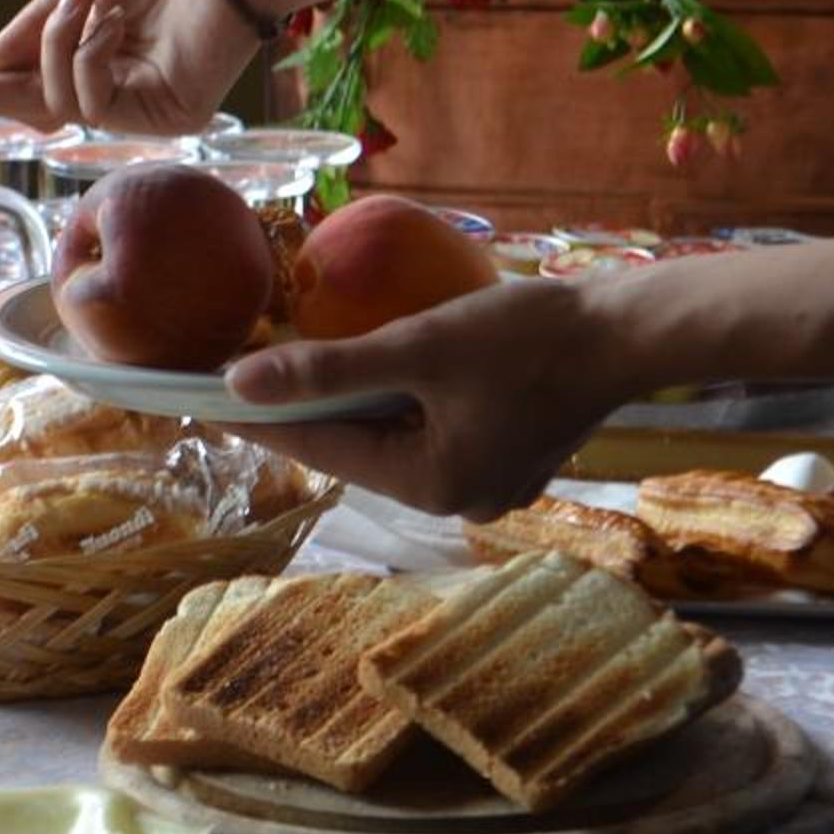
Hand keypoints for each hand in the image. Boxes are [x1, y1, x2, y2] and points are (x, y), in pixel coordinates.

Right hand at [0, 0, 266, 133]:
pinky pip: (92, 103)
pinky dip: (86, 58)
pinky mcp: (164, 117)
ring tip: (84, 2)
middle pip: (31, 106)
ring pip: (55, 104)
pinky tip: (109, 22)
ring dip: (53, 47)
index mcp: (95, 44)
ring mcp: (140, 103)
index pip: (28, 75)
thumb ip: (33, 21)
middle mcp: (116, 80)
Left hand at [223, 282, 641, 517]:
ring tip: (296, 371)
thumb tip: (237, 384)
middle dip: (306, 411)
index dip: (259, 419)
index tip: (202, 398)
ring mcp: (487, 484)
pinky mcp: (507, 457)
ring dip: (354, 405)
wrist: (631, 333)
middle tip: (241, 378)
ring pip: (395, 440)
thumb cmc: (529, 336)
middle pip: (357, 447)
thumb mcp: (419, 345)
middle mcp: (457, 500)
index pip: (320, 447)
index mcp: (431, 485)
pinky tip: (379, 370)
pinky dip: (402, 403)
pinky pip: (431, 432)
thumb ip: (326, 367)